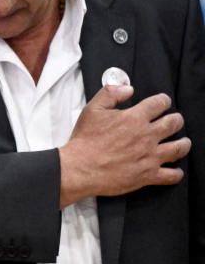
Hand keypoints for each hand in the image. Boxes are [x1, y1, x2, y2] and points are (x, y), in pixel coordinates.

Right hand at [59, 84, 190, 206]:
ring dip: (183, 143)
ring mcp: (149, 156)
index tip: (162, 102)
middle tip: (174, 120)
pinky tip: (174, 170)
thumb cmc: (84, 141)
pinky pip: (172, 175)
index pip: (159, 103)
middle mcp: (146, 136)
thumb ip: (110, 93)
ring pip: (179, 148)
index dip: (163, 100)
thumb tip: (127, 88)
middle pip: (174, 123)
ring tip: (182, 142)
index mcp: (134, 118)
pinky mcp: (148, 175)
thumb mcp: (92, 110)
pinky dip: (176, 173)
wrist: (79, 168)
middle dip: (176, 119)